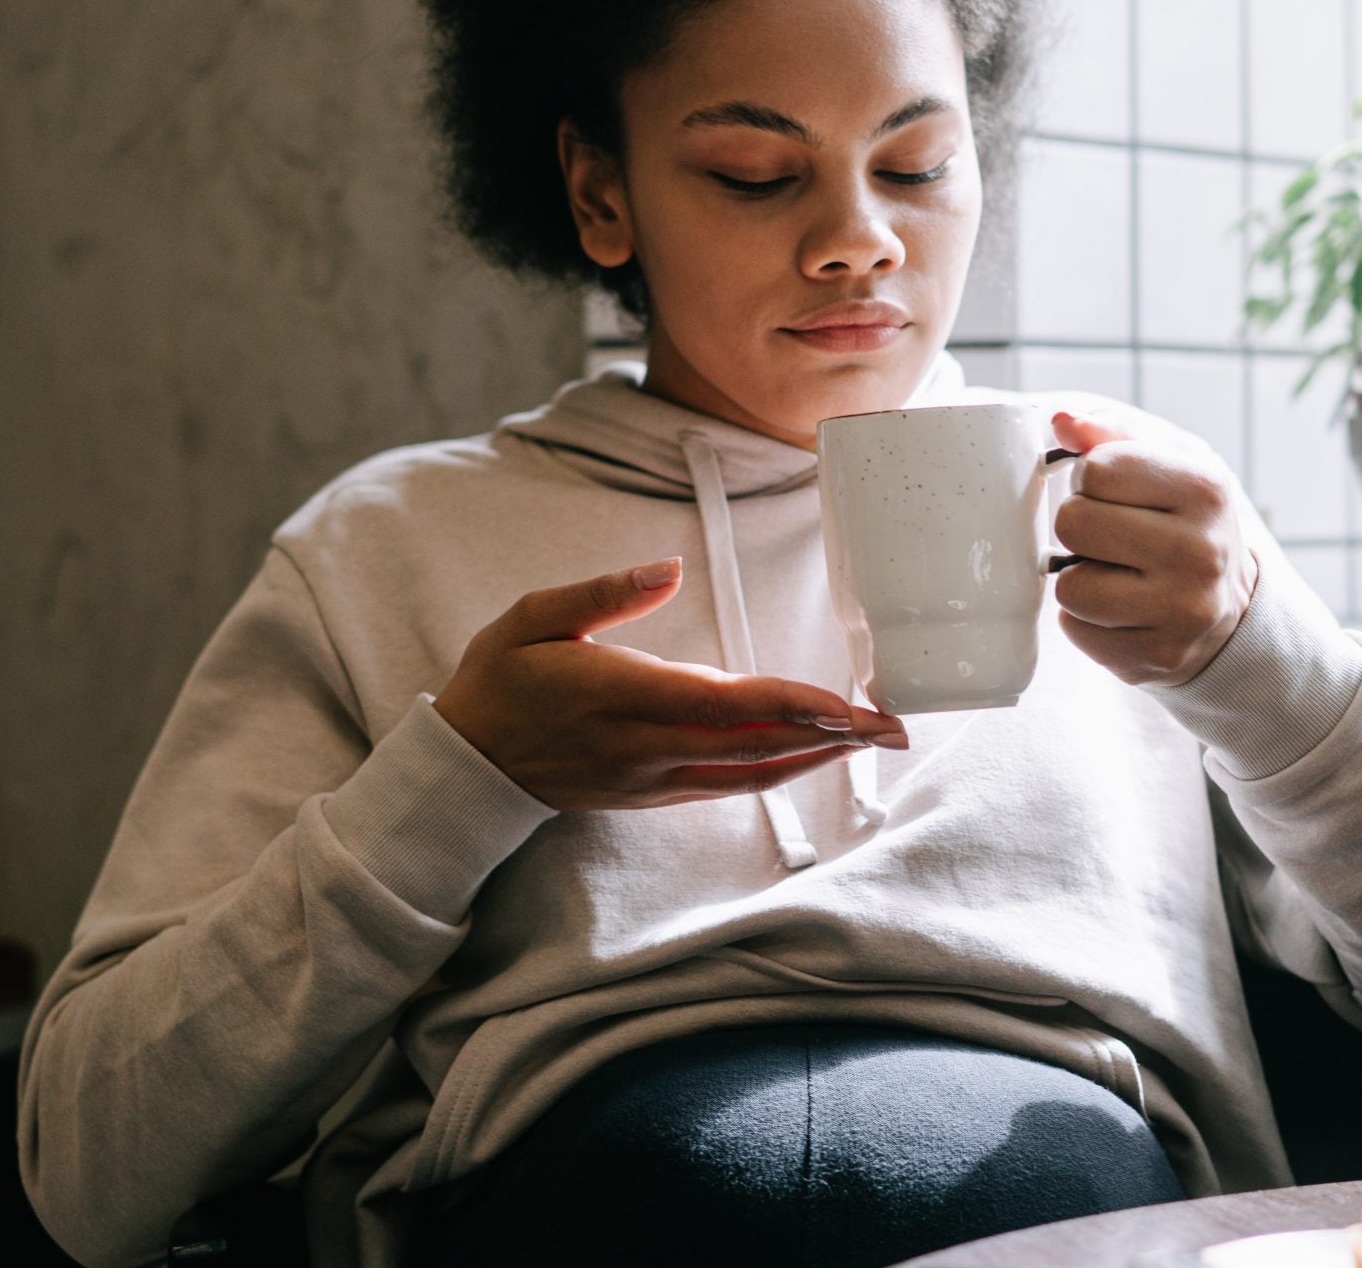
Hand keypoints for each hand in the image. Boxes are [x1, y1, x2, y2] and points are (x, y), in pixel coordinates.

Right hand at [433, 557, 907, 811]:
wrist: (467, 766)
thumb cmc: (500, 682)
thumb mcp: (531, 619)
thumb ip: (601, 594)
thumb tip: (665, 567)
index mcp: (620, 696)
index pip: (722, 705)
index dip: (789, 705)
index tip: (844, 703)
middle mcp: (646, 746)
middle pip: (755, 745)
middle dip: (830, 736)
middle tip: (894, 724)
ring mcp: (653, 777)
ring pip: (751, 772)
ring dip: (817, 757)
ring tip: (871, 739)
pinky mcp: (655, 792)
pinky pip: (730, 784)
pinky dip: (779, 769)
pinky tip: (813, 754)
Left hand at [1050, 410, 1259, 687]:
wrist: (1234, 612)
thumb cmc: (1185, 524)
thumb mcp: (1169, 464)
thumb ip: (1112, 434)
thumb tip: (1061, 421)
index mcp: (1206, 490)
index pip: (1096, 469)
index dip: (1091, 479)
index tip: (1115, 494)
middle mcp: (1202, 552)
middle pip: (1074, 523)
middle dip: (1080, 527)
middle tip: (1113, 538)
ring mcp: (1182, 612)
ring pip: (1069, 585)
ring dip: (1080, 578)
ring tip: (1117, 576)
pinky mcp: (1157, 659)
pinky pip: (1075, 629)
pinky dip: (1087, 619)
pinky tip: (1123, 611)